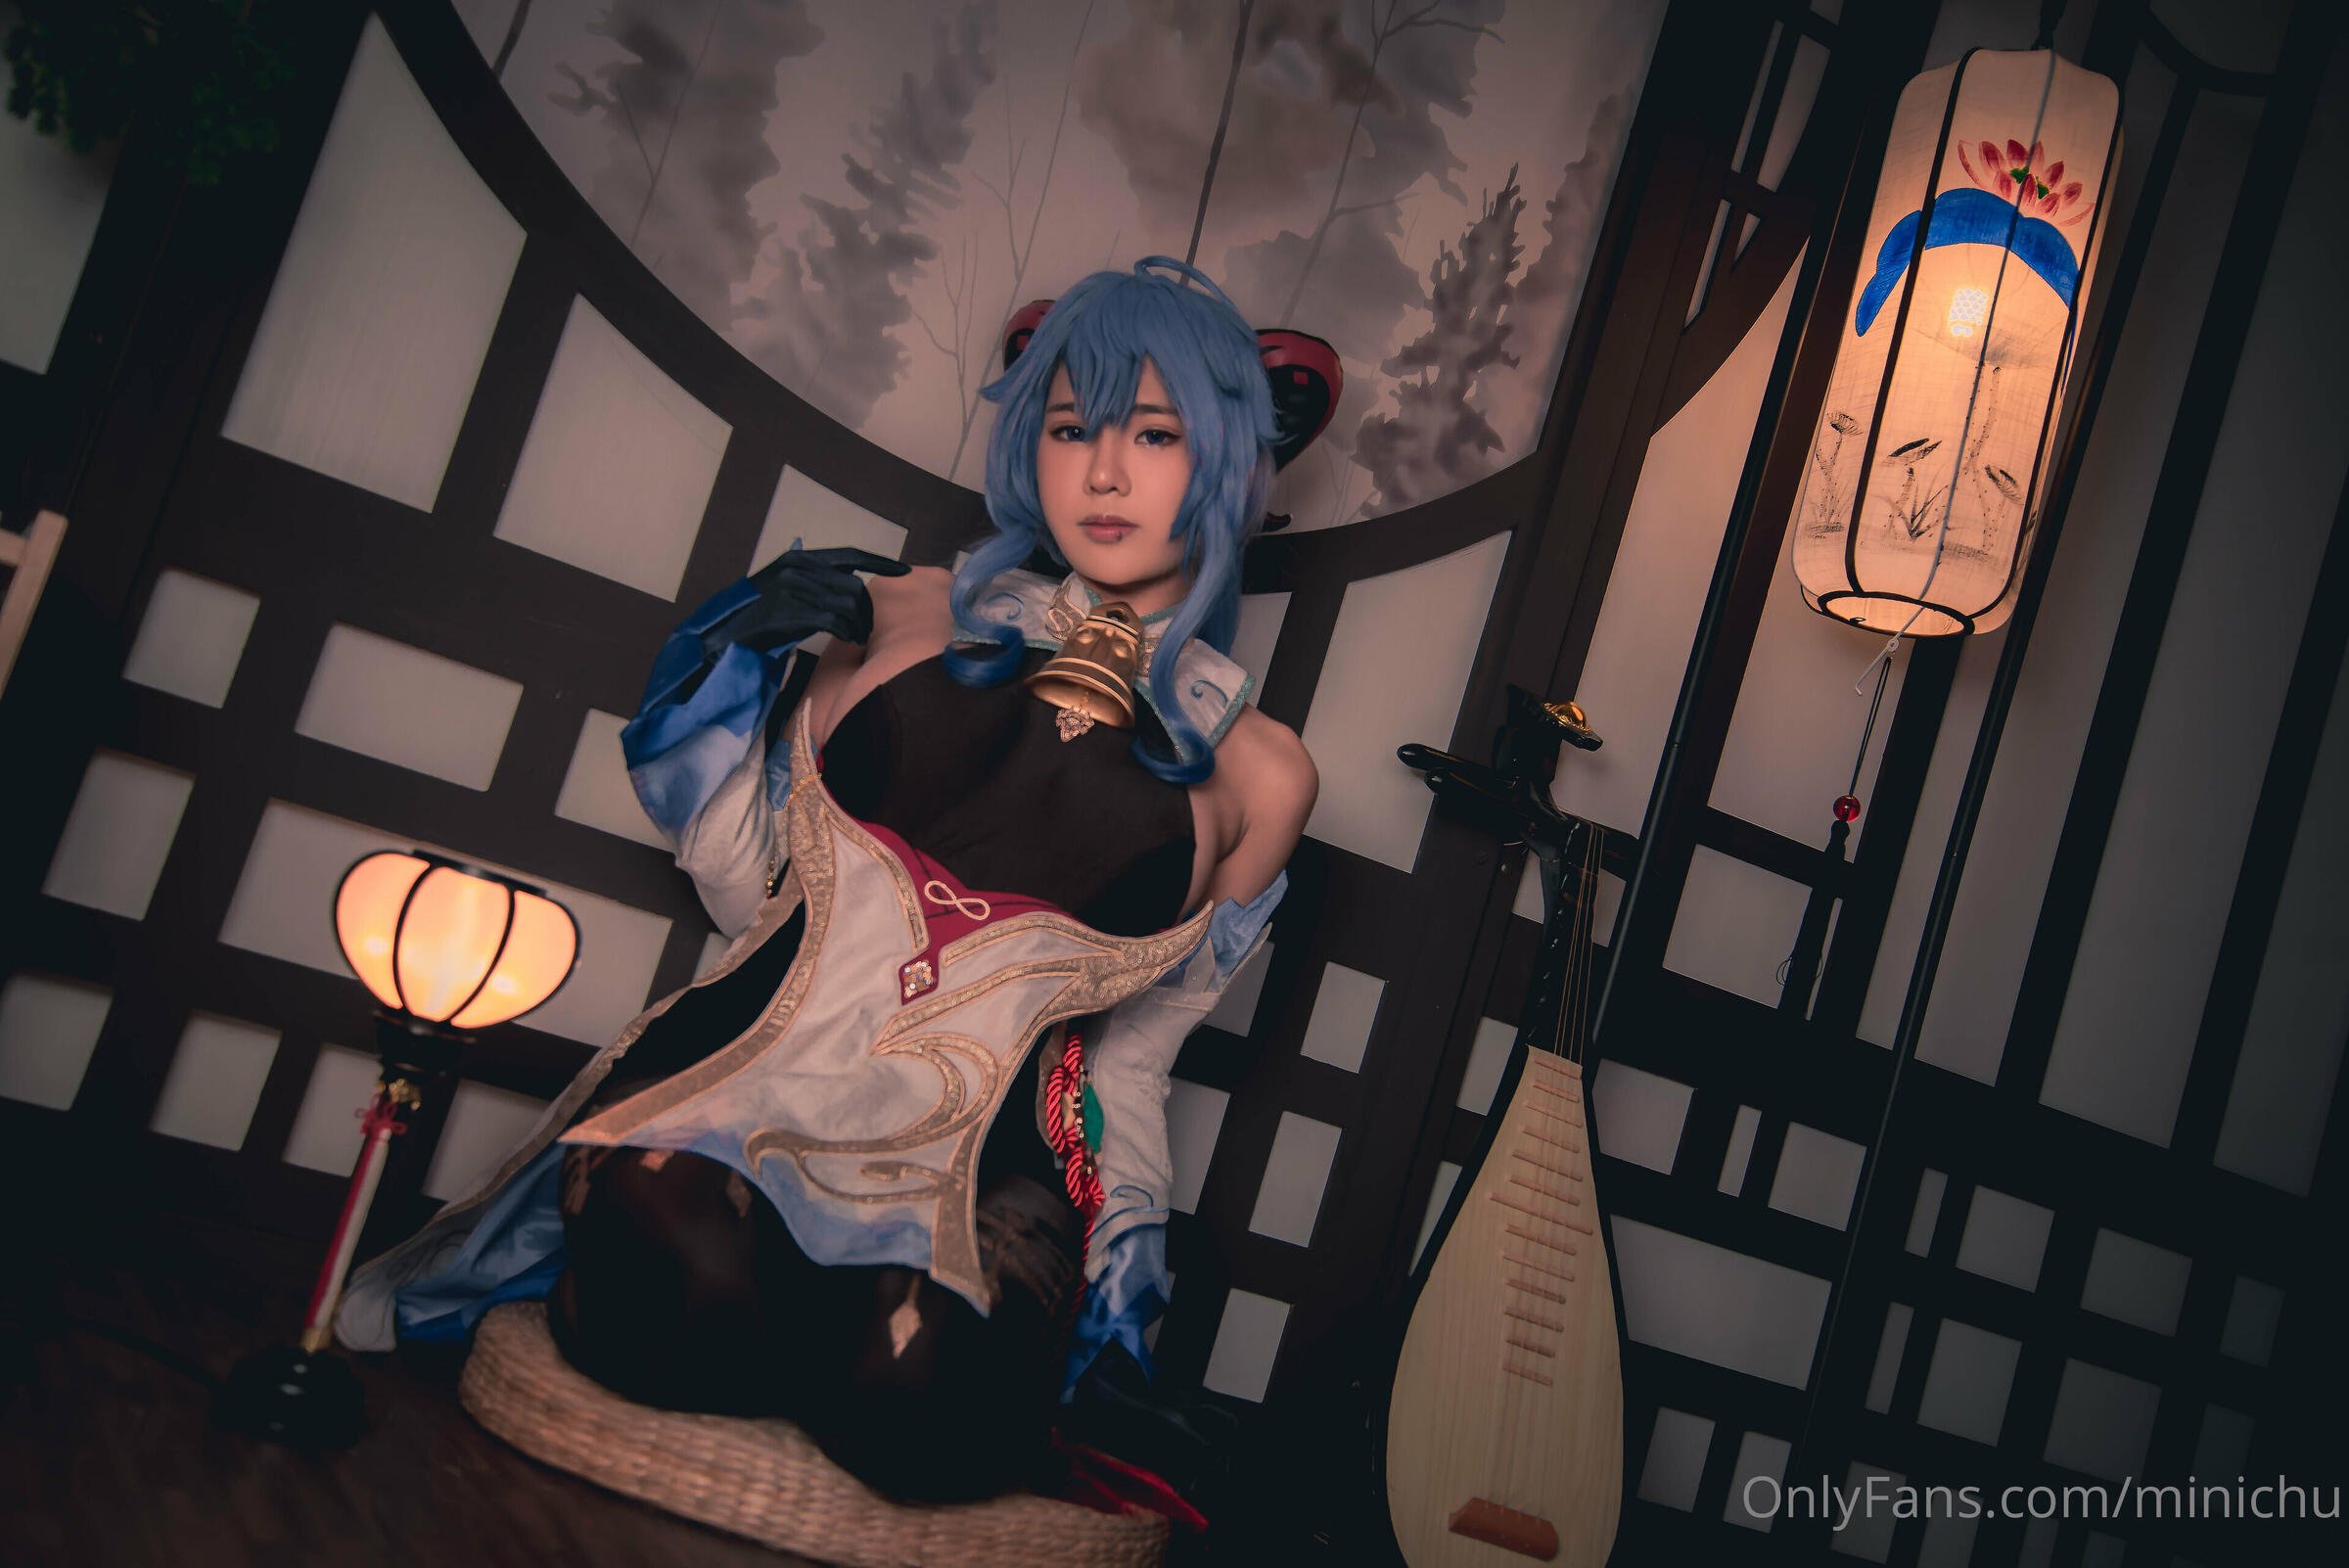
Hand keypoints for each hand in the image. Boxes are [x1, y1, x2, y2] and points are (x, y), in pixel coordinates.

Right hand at [699, 545, 910, 659]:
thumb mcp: (789, 588)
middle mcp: (798, 568)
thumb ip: (817, 582)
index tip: (904, 570)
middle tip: (868, 629)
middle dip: (868, 610)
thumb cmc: (761, 614)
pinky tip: (849, 640)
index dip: (880, 561)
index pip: (850, 555)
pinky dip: (846, 631)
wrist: (726, 634)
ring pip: (846, 605)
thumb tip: (854, 584)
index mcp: (801, 558)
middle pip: (854, 586)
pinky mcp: (787, 612)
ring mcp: (792, 589)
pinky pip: (832, 620)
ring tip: (859, 638)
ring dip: (859, 625)